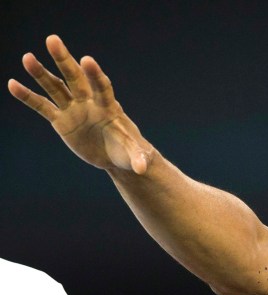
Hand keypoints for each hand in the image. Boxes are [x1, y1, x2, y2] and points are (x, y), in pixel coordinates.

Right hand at [8, 35, 152, 174]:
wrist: (115, 156)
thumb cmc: (129, 151)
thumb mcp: (136, 156)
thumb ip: (139, 158)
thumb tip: (142, 169)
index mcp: (109, 107)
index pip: (102, 87)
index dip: (95, 75)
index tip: (87, 60)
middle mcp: (89, 102)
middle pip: (75, 78)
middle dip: (64, 60)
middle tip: (52, 39)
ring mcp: (74, 109)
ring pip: (55, 88)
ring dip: (41, 73)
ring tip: (27, 57)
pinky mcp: (61, 120)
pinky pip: (42, 106)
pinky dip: (28, 96)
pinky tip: (12, 84)